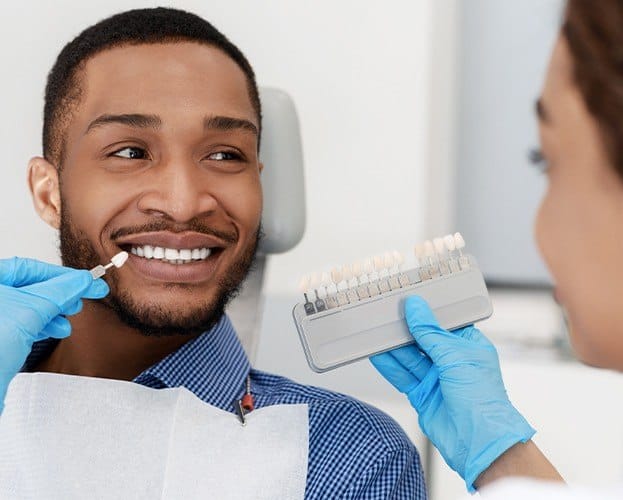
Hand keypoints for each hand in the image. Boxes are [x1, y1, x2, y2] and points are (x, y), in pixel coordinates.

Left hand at [0, 257, 108, 411]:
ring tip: (71, 315)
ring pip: (30, 305)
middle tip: (83, 296)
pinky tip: (58, 329)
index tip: (86, 280)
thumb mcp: (32, 311)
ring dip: (55, 310)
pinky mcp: (0, 336)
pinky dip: (44, 324)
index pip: (29, 268)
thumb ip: (60, 292)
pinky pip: (24, 322)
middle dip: (60, 293)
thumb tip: (82, 281)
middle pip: (31, 286)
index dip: (61, 274)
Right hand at [370, 296, 534, 491]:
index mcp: (468, 346)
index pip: (443, 323)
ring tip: (376, 332)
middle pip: (422, 340)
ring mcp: (436, 378)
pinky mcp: (422, 395)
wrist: (479, 441)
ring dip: (393, 347)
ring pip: (409, 357)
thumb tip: (416, 308)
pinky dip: (390, 366)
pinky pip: (402, 376)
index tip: (407, 300)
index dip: (425, 312)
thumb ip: (430, 332)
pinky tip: (377, 355)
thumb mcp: (454, 355)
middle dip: (405, 330)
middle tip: (386, 314)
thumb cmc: (482, 399)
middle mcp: (452, 361)